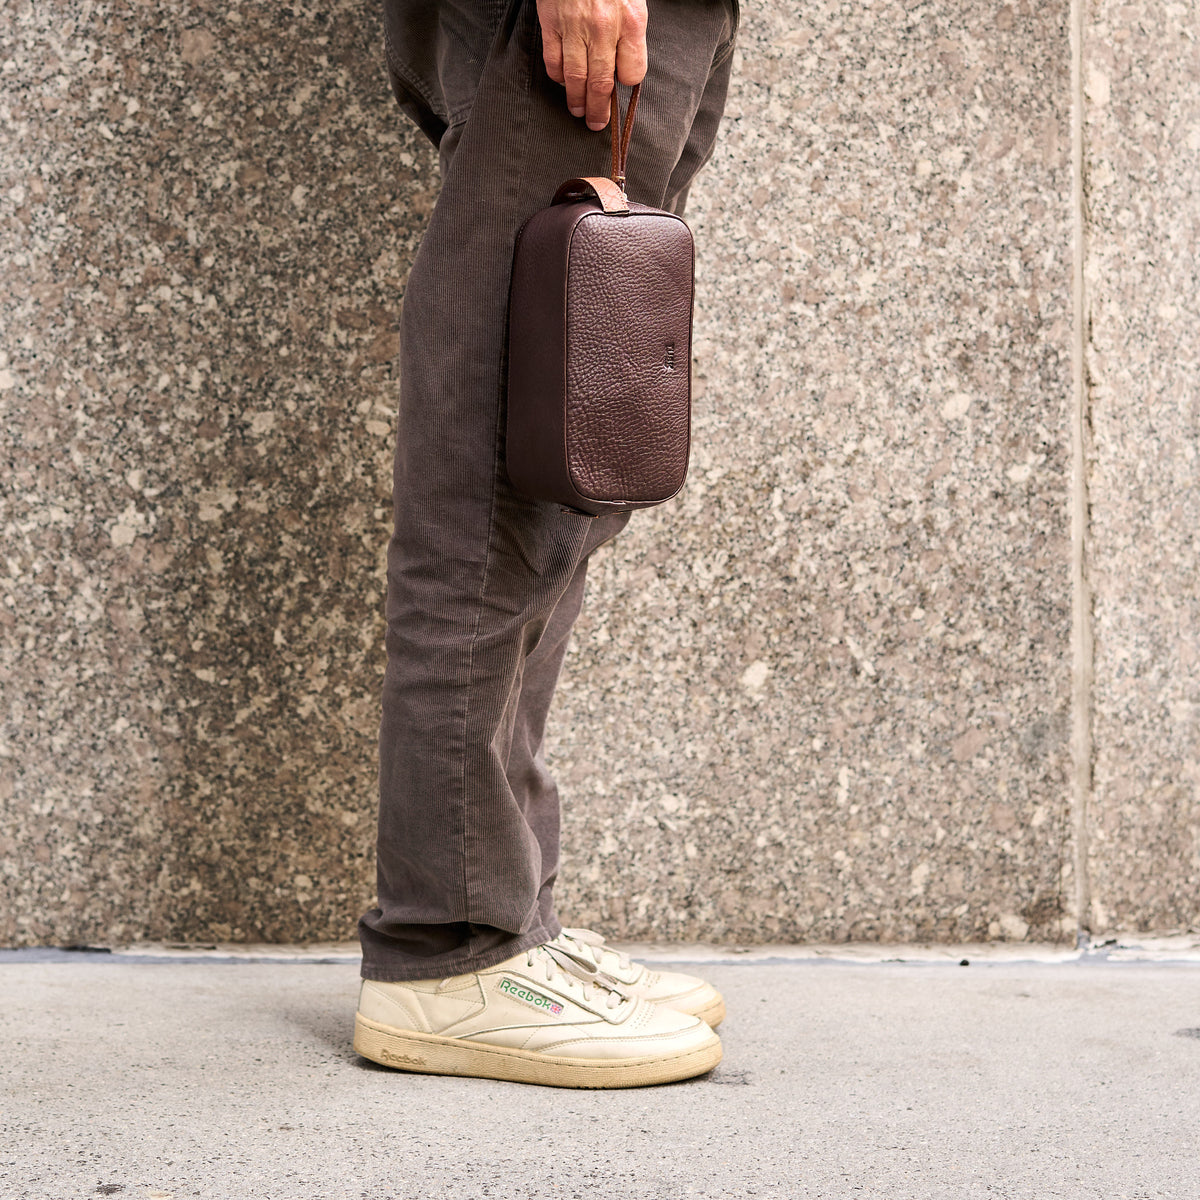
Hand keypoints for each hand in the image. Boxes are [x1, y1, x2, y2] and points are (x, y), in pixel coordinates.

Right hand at [536, 0, 647, 130]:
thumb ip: (629, 31)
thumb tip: (623, 62)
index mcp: (630, 21)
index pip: (633, 71)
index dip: (627, 83)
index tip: (621, 86)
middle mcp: (603, 27)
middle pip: (601, 83)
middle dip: (598, 109)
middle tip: (596, 122)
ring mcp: (575, 26)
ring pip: (576, 77)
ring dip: (577, 100)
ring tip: (579, 110)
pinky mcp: (551, 22)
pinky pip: (553, 60)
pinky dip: (558, 77)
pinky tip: (563, 81)